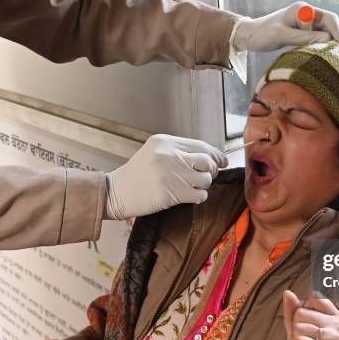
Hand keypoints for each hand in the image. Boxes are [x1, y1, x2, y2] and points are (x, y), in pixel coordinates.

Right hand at [104, 134, 227, 219]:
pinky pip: (199, 194)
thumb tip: (215, 159)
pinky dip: (199, 197)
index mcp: (165, 142)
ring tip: (192, 188)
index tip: (223, 162)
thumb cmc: (138, 174)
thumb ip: (180, 152)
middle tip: (204, 177)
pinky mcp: (170, 192)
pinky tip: (191, 197)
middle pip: (207, 161)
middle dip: (211, 171)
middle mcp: (168, 155)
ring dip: (203, 186)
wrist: (115, 192)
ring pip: (205, 179)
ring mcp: (169, 173)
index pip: (201, 146)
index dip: (216, 155)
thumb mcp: (155, 153)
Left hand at [232, 2, 338, 52]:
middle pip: (336, 27)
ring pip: (334, 35)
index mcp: (304, 10)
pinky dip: (336, 51)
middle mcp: (310, 15)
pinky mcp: (308, 35)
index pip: (329, 19)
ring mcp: (310, 25)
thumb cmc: (263, 34)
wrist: (251, 36)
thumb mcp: (282, 36)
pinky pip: (326, 42)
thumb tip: (326, 41)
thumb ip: (303, 38)